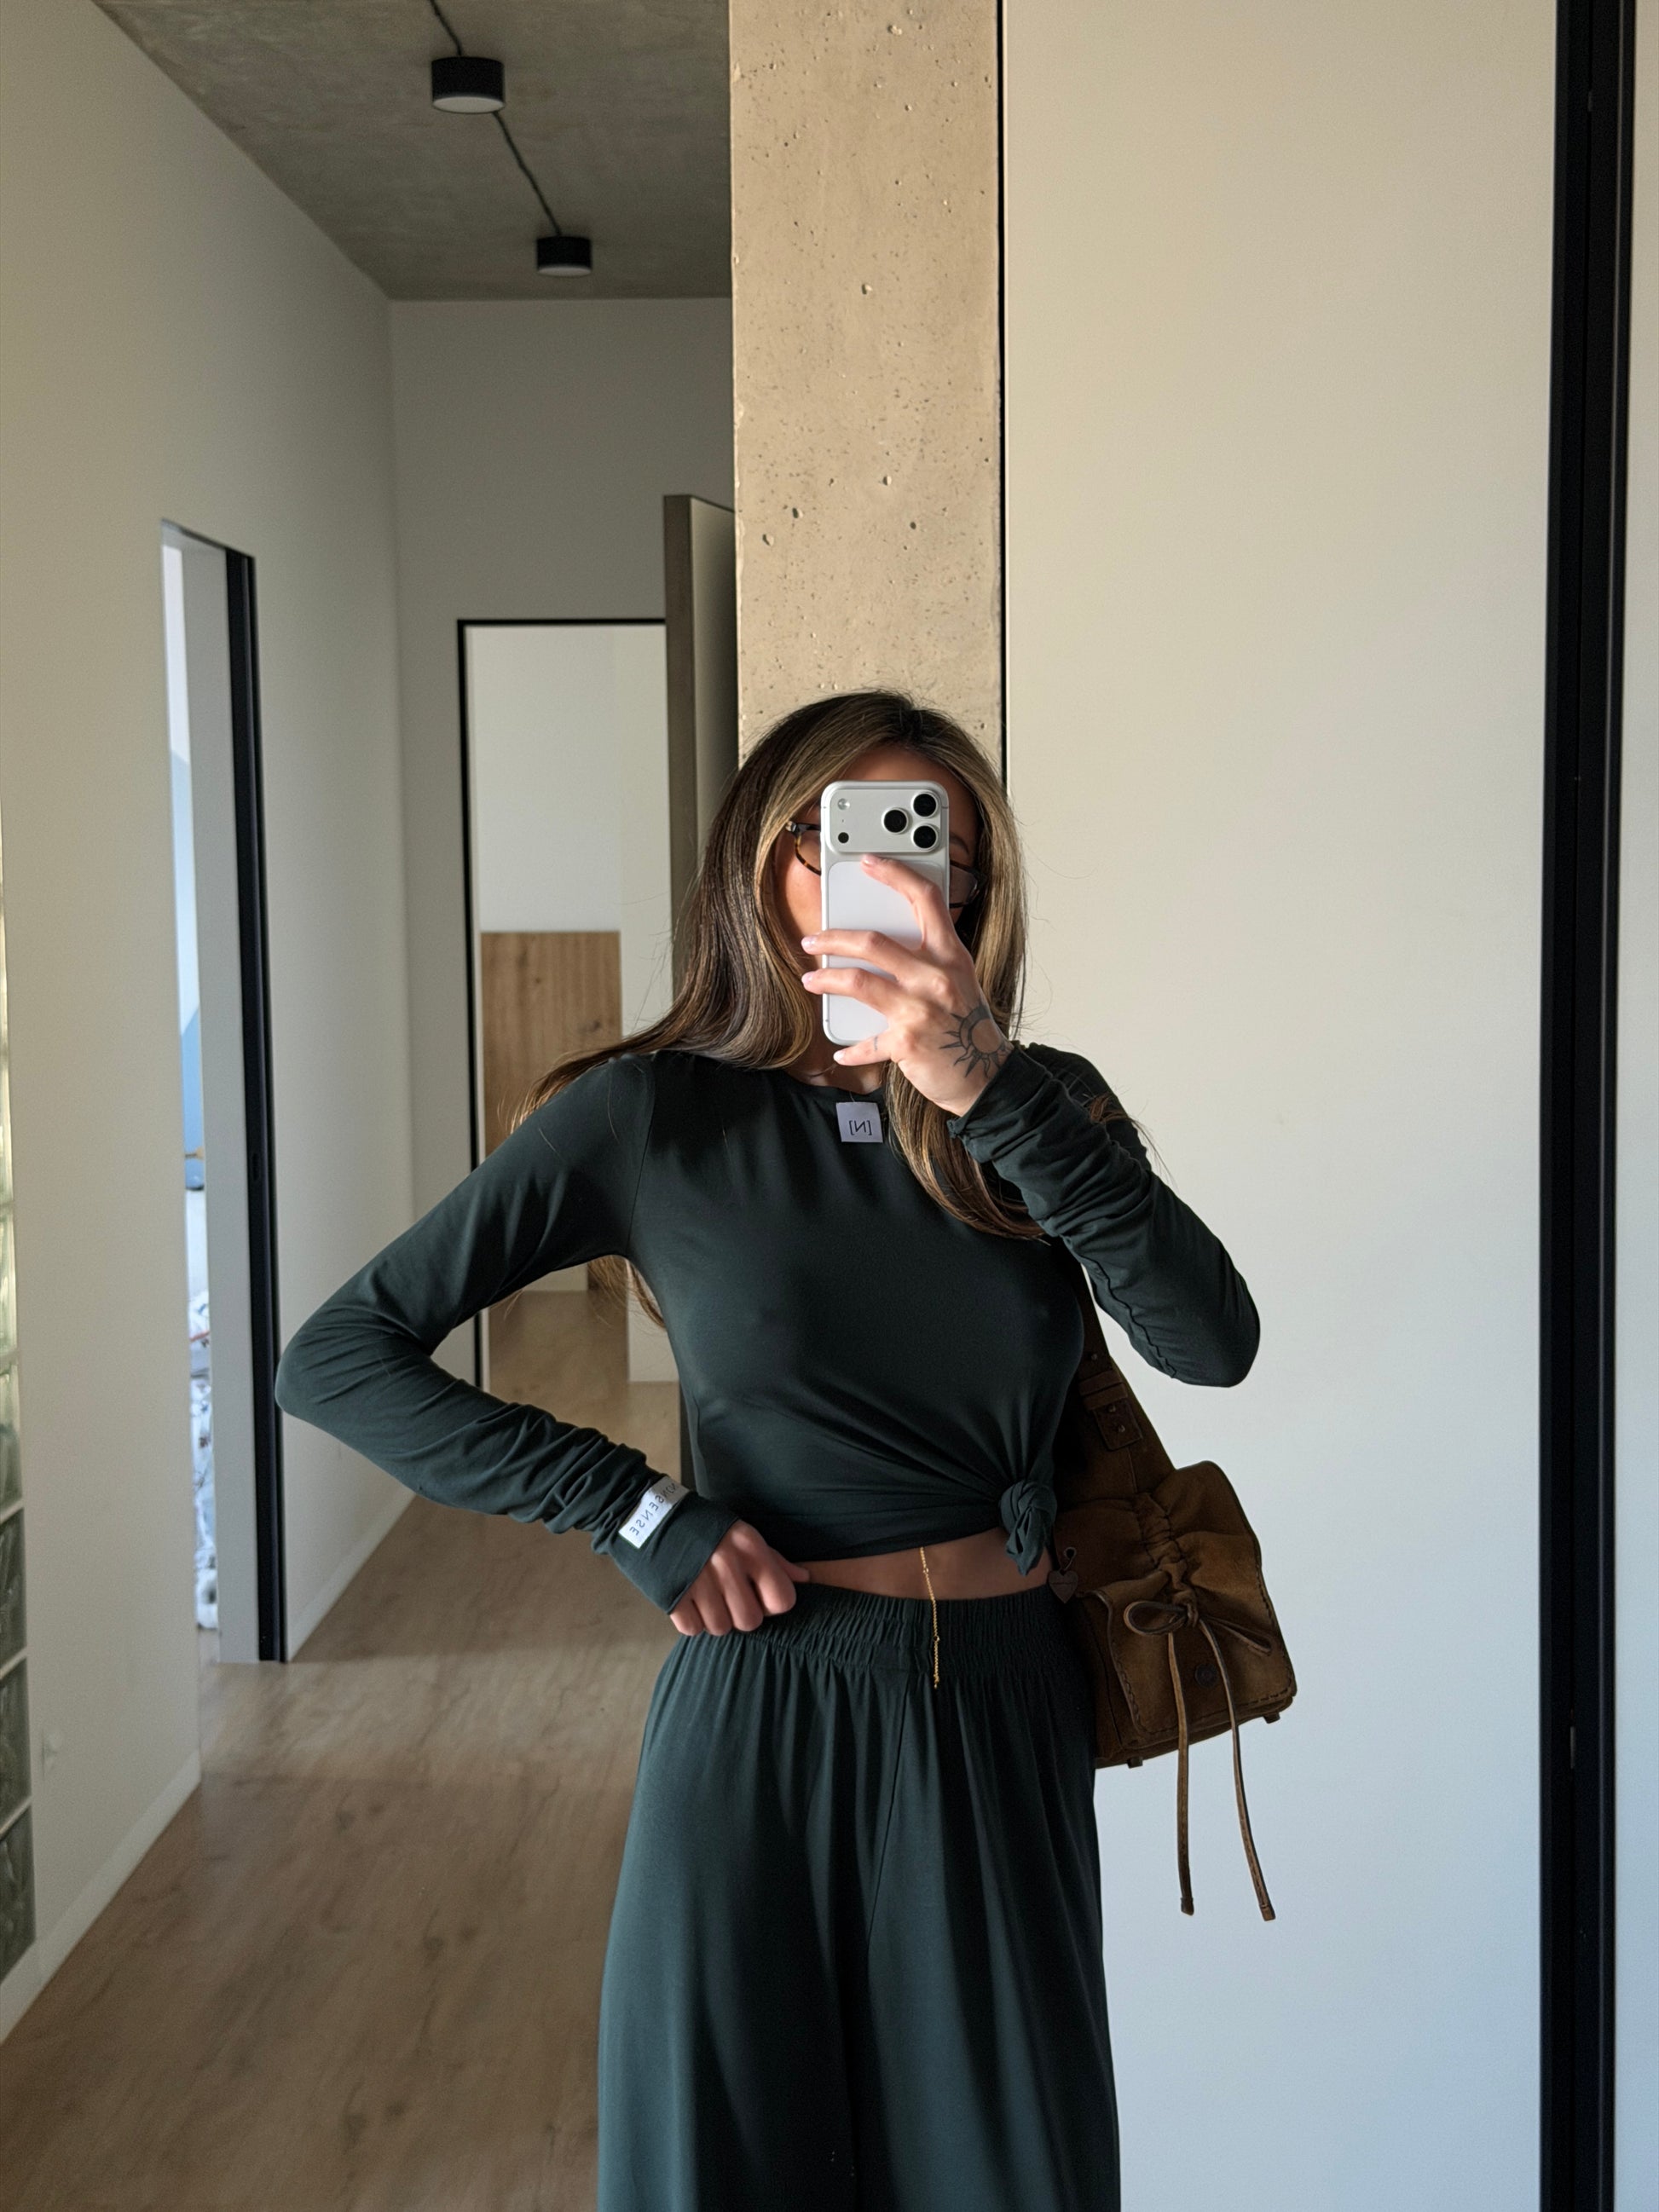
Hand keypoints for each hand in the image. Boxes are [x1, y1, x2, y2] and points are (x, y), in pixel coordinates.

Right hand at [669, 1519, 810, 1635]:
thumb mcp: (742, 1534)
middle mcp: (726, 1563)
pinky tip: (688, 1601)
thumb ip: (773, 1559)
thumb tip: (804, 1579)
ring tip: (706, 1597)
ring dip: (714, 1618)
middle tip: (727, 1598)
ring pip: (721, 1628)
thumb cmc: (703, 1528)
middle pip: (750, 1621)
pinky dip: (691, 1621)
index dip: (772, 1604)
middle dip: (740, 1615)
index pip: (782, 1599)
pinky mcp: (672, 1594)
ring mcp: (698, 1580)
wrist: (649, 1516)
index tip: (759, 1595)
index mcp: (749, 1546)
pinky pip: (693, 1629)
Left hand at [799, 854, 1011, 1115]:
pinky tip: (841, 1049)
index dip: (895, 874)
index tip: (869, 863)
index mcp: (950, 955)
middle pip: (873, 942)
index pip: (925, 899)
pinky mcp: (906, 1042)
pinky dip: (851, 1047)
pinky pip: (866, 1041)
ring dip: (826, 979)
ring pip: (858, 981)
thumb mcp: (959, 979)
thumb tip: (882, 944)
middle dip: (833, 937)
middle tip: (813, 940)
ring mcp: (920, 1009)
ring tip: (812, 980)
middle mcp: (935, 977)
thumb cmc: (968, 1025)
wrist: (987, 1075)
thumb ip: (929, 957)